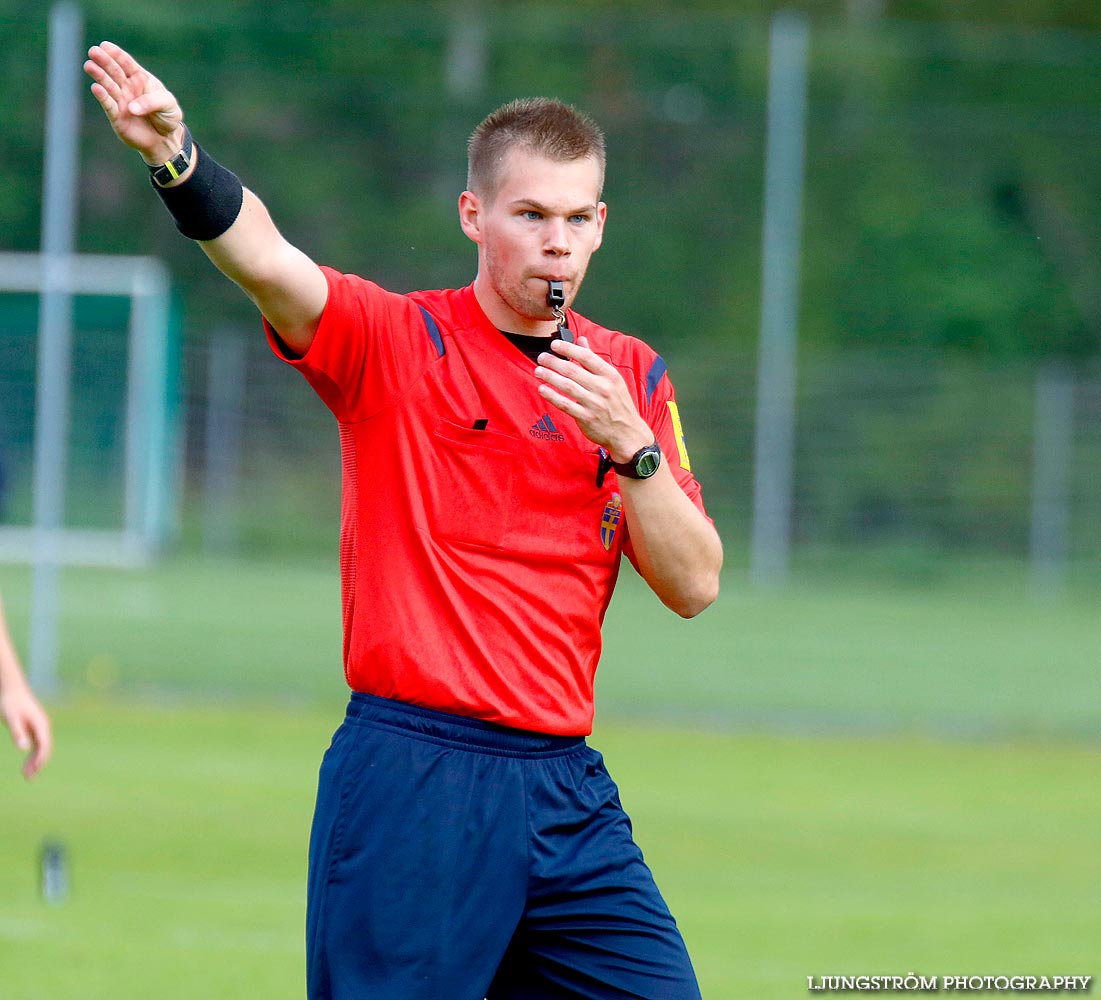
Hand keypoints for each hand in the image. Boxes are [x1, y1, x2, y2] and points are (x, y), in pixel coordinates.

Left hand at [1, 684, 51, 779]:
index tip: (33, 771)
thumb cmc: (10, 702)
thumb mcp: (11, 718)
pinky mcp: (33, 727)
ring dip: (35, 761)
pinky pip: (37, 744)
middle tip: (29, 778)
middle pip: (45, 748)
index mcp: (41, 724)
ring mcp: (39, 727)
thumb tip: (24, 749)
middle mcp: (43, 726)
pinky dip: (33, 754)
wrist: (11, 688)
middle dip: (38, 763)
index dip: (40, 759)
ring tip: (27, 775)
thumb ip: (18, 733)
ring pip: (41, 747)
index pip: (45, 745)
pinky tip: (27, 763)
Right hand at [84, 41, 184, 164]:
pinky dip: (102, 97)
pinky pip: (108, 105)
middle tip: (93, 51)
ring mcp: (121, 101)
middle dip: (104, 61)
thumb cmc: (167, 116)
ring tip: (89, 65)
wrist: (165, 139)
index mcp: (140, 79)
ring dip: (99, 76)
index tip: (105, 46)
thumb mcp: (168, 104)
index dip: (116, 54)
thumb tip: (132, 107)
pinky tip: (96, 88)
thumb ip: (152, 102)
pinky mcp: (116, 116)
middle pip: (114, 71)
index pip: (127, 64)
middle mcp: (128, 88)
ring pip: (108, 86)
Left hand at [534, 336, 652, 462]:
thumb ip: (594, 360)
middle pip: (573, 370)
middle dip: (554, 362)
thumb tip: (581, 340)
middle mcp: (603, 388)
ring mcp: (594, 404)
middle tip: (541, 357)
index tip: (554, 345)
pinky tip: (542, 389)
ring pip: (567, 386)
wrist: (627, 433)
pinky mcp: (586, 418)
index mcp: (610, 375)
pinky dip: (552, 396)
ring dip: (550, 377)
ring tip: (538, 371)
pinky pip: (565, 404)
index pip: (586, 357)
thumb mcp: (613, 380)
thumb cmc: (618, 404)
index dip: (568, 348)